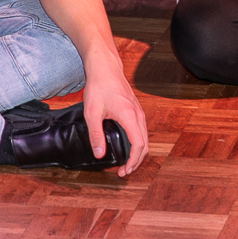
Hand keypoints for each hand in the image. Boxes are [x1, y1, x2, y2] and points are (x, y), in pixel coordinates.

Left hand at [81, 61, 148, 176]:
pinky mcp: (135, 109)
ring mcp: (138, 111)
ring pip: (144, 137)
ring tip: (125, 162)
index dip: (133, 161)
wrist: (104, 67)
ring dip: (137, 152)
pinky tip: (125, 146)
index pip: (139, 145)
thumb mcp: (92, 112)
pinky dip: (136, 142)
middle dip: (137, 160)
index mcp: (129, 116)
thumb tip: (99, 154)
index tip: (124, 170)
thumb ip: (95, 134)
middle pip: (145, 144)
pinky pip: (140, 130)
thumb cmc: (99, 86)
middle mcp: (138, 114)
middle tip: (124, 171)